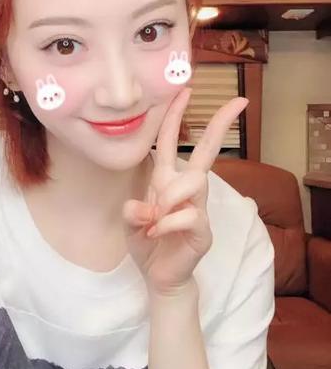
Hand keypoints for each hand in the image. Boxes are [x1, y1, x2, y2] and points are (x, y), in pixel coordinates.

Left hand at [121, 87, 248, 297]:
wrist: (158, 277)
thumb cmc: (147, 242)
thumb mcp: (130, 222)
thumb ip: (133, 210)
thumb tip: (146, 207)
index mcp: (167, 181)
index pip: (171, 142)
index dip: (176, 117)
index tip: (186, 90)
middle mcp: (186, 190)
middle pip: (206, 153)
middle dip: (220, 125)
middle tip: (238, 102)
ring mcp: (198, 209)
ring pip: (194, 182)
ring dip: (168, 197)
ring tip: (153, 219)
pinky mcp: (203, 231)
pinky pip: (189, 215)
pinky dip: (167, 223)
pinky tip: (156, 233)